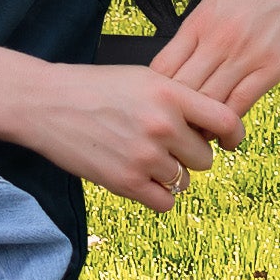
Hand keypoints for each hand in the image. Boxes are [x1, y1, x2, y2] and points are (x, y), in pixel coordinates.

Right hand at [26, 63, 244, 214]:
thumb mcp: (143, 78)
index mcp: (170, 93)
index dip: (233, 135)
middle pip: (205, 157)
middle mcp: (163, 125)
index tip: (228, 141)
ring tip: (144, 157)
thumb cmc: (94, 87)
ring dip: (170, 174)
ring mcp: (145, 156)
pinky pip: (165, 202)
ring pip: (184, 180)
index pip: (225, 121)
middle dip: (190, 155)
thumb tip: (211, 125)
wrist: (46, 103)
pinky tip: (142, 178)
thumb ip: (178, 98)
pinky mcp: (126, 182)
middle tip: (167, 146)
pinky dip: (158, 195)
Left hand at [148, 0, 279, 119]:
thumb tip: (181, 57)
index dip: (156, 94)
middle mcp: (216, 41)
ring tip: (198, 137)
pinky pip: (240, 105)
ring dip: (201, 126)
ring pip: (208, 104)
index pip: (162, 69)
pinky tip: (226, 132)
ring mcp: (243, 55)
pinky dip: (229, 123)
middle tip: (175, 129)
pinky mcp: (272, 67)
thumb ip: (198, 28)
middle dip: (174, 115)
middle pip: (181, 92)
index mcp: (198, 22)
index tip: (160, 105)